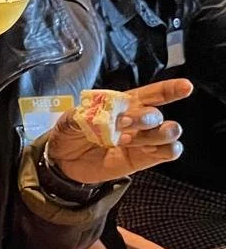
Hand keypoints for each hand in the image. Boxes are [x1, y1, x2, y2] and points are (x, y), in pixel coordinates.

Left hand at [46, 80, 192, 184]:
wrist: (63, 161)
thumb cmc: (70, 134)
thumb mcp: (69, 120)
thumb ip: (84, 115)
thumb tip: (97, 115)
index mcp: (124, 104)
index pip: (153, 94)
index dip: (170, 89)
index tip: (185, 87)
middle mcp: (138, 120)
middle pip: (157, 114)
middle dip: (143, 118)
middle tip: (122, 124)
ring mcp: (143, 140)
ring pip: (169, 132)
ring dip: (153, 135)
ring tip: (126, 140)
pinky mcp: (144, 158)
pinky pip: (169, 152)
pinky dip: (165, 150)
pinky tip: (146, 149)